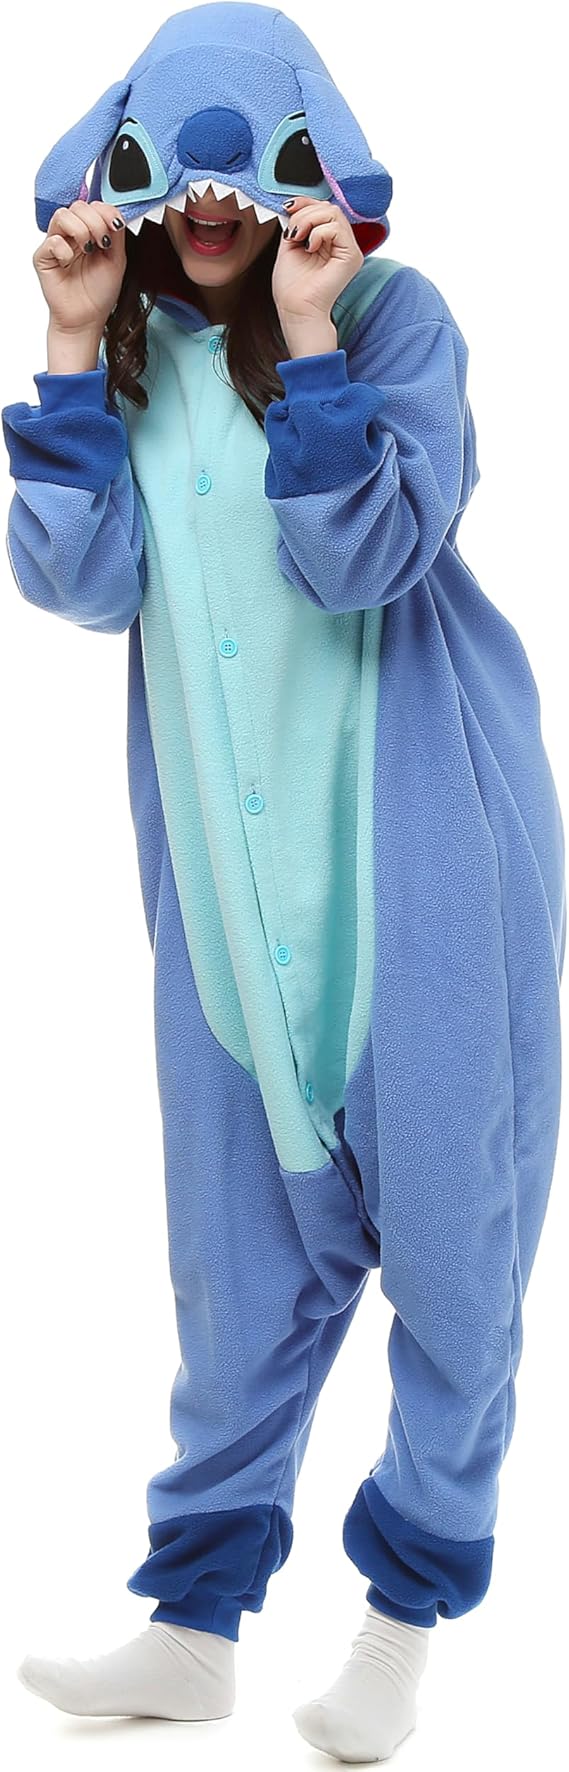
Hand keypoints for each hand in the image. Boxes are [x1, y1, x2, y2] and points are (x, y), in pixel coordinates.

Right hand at [33, 199, 127, 338]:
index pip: (93, 206)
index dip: (105, 211)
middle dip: (95, 221)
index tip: (115, 227)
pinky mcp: (43, 257)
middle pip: (78, 206)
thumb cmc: (99, 293)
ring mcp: (56, 244)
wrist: (86, 319)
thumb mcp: (117, 260)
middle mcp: (71, 235)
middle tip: (102, 244)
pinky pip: (51, 240)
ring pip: (63, 215)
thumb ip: (116, 235)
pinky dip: (64, 250)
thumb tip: (114, 214)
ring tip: (87, 250)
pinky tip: (69, 263)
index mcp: (89, 232)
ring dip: (80, 230)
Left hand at [272, 194, 363, 328]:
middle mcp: (342, 244)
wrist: (295, 310)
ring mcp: (349, 250)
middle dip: (305, 213)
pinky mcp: (352, 256)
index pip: (323, 207)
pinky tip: (310, 247)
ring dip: (309, 220)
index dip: (306, 202)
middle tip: (293, 233)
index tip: (288, 208)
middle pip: (329, 206)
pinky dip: (318, 232)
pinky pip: (337, 228)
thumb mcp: (290, 245)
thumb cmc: (292, 286)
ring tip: (298, 239)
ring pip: (334, 212)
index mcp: (328, 241)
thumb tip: (296, 204)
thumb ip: (297, 224)